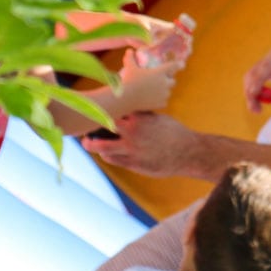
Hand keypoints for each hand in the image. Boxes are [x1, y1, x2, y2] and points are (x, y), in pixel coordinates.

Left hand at [80, 112, 204, 178]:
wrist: (188, 153)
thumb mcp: (157, 117)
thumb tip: (129, 106)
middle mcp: (132, 133)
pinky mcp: (135, 164)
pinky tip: (104, 154)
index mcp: (137, 118)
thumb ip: (140, 114)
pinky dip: (107, 156)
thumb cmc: (174, 132)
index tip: (90, 107)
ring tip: (86, 143)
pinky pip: (114, 160)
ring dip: (92, 146)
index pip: (112, 110)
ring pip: (103, 148)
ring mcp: (132, 149)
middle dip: (91, 125)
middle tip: (82, 123)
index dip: (100, 109)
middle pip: (102, 127)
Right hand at [112, 58, 181, 114]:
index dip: (179, 64)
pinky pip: (164, 101)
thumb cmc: (129, 80)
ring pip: (168, 92)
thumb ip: (130, 58)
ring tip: (154, 91)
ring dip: (164, 91)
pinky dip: (160, 101)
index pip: (173, 66)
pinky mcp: (161, 104)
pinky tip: (153, 100)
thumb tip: (129, 50)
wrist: (126, 98)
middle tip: (160, 81)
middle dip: (168, 80)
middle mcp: (165, 83)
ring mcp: (164, 94)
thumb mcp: (129, 67)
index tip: (182, 64)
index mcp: (160, 72)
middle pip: (173, 81)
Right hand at [243, 47, 270, 112]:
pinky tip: (260, 99)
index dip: (258, 82)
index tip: (253, 96)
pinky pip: (255, 76)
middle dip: (251, 91)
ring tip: (257, 108)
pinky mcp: (267, 64)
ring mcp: (269, 58)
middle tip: (255, 110)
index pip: (266, 67)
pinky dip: (254, 88)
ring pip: (251, 74)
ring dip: (251, 91)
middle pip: (254, 72)